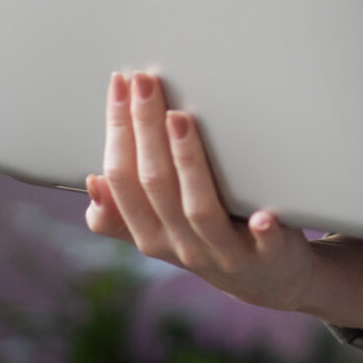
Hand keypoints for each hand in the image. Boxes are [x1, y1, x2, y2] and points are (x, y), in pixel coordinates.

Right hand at [84, 70, 316, 312]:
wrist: (268, 282)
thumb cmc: (211, 240)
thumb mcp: (162, 231)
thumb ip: (124, 211)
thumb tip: (93, 183)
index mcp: (151, 234)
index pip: (122, 180)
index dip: (116, 131)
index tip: (119, 84)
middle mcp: (182, 244)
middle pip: (155, 185)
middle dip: (145, 129)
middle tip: (144, 81)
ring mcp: (225, 252)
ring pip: (199, 209)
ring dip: (188, 163)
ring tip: (181, 118)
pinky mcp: (268, 256)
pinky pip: (263, 244)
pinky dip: (263, 229)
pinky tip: (263, 213)